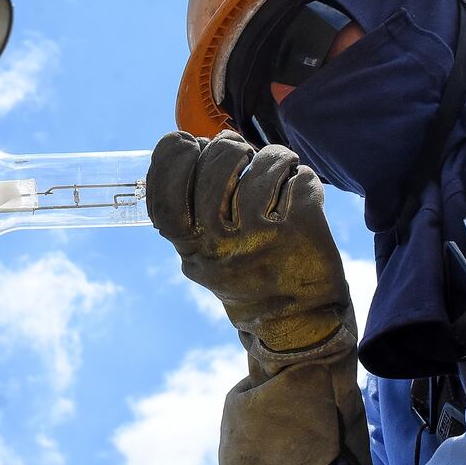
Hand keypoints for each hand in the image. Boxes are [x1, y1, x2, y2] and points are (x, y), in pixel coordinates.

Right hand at [147, 130, 351, 351]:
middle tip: (239, 149)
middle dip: (227, 146)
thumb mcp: (204, 257)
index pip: (165, 195)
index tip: (187, 142)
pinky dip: (299, 173)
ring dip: (270, 156)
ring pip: (259, 167)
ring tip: (276, 161)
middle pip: (212, 168)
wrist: (296, 323)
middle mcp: (220, 243)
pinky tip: (298, 181)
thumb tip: (187, 150)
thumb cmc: (247, 276)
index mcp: (192, 247)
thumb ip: (191, 216)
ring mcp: (260, 237)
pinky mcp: (300, 231)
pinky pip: (297, 180)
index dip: (172, 158)